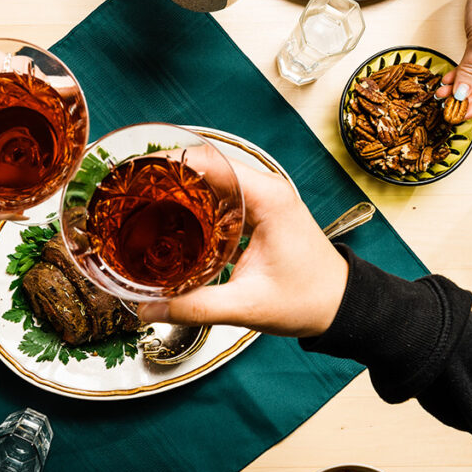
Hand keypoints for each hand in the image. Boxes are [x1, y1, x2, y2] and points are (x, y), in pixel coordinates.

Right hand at [137, 163, 348, 337]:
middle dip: (168, 178)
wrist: (340, 309)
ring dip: (180, 192)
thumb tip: (147, 308)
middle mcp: (266, 190)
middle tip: (131, 193)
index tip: (138, 173)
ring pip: (212, 184)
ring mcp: (263, 201)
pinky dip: (195, 207)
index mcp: (268, 198)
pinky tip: (171, 223)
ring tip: (143, 205)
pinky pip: (220, 201)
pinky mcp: (260, 216)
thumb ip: (194, 307)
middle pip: (206, 168)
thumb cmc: (308, 301)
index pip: (211, 163)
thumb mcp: (246, 305)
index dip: (170, 164)